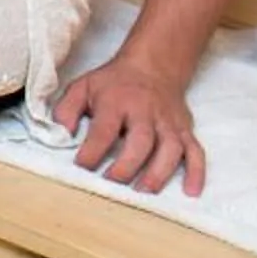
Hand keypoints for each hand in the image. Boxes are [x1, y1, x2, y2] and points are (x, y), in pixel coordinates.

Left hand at [54, 58, 205, 195]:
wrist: (153, 65)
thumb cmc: (113, 83)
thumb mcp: (82, 87)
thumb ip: (66, 110)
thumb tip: (60, 135)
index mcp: (117, 102)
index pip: (104, 129)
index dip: (92, 150)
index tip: (81, 166)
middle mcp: (146, 112)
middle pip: (142, 140)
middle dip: (127, 165)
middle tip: (113, 183)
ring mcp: (168, 122)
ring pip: (171, 148)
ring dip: (159, 172)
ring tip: (144, 192)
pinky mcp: (185, 129)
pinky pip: (196, 151)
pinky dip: (196, 172)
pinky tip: (191, 192)